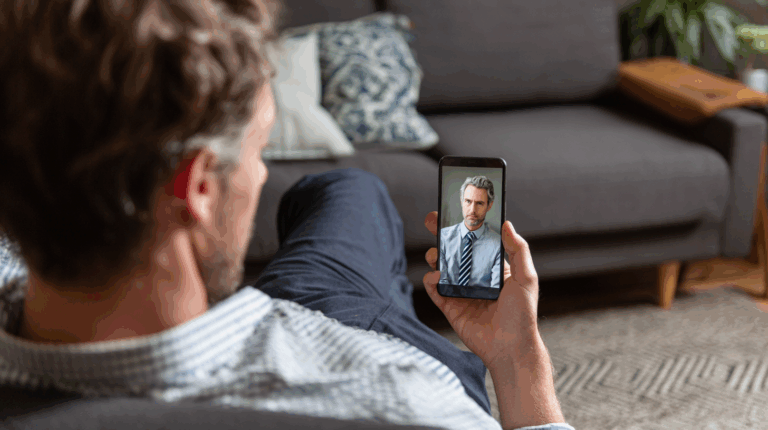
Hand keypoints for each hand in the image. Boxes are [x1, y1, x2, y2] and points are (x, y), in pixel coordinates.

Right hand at [423, 212, 540, 369]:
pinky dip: (431, 280)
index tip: (457, 210)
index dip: (466, 226)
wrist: (510, 348)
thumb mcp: (526, 278)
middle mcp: (475, 277)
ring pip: (441, 267)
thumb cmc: (522, 315)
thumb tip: (507, 224)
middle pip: (455, 250)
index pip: (476, 241)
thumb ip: (518, 250)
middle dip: (442, 234)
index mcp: (493, 268)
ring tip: (436, 253)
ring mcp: (461, 291)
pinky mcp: (450, 307)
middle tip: (433, 220)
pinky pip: (435, 290)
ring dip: (435, 256)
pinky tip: (436, 276)